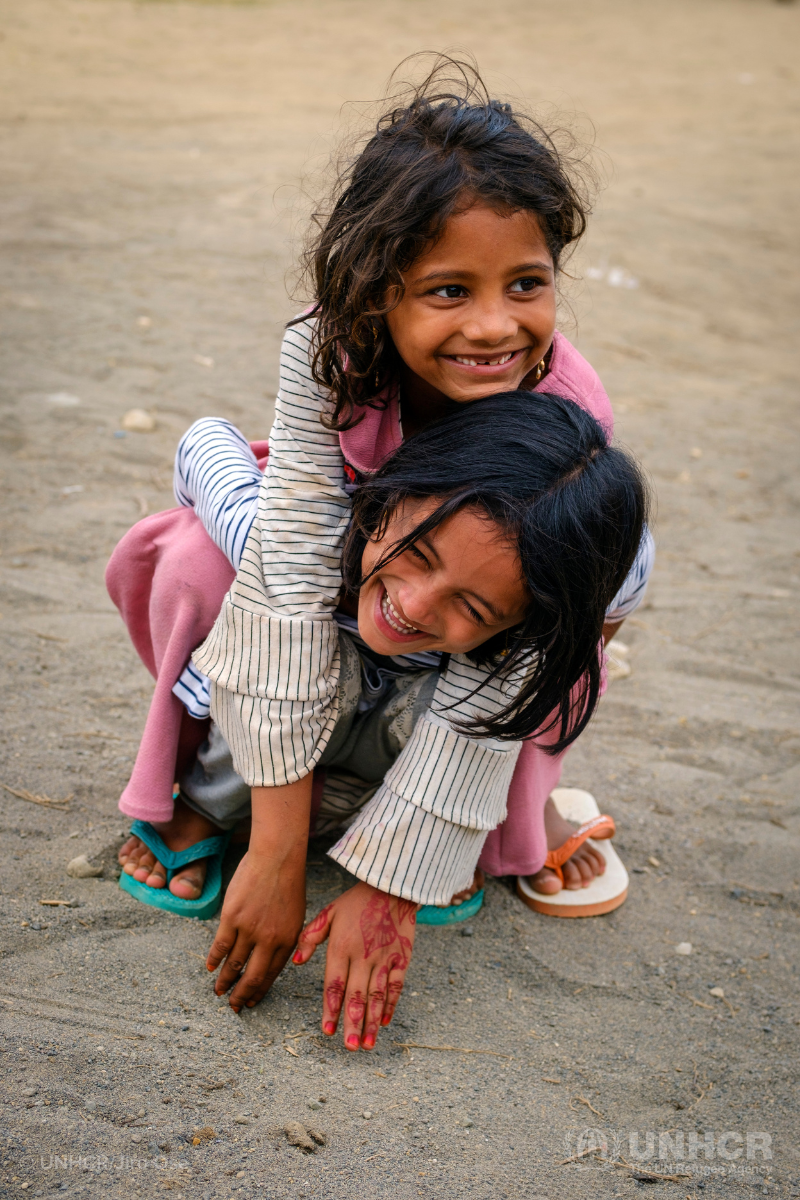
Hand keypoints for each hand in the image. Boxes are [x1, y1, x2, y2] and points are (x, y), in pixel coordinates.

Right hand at [206, 776, 311, 1011]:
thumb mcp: (296, 915)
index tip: (251, 1000)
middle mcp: (269, 940)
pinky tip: (210, 968)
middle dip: (242, 995)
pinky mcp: (232, 917)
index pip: (271, 974)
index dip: (260, 990)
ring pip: (234, 964)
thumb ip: (286, 937)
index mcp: (287, 941)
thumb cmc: (288, 882)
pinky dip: (214, 959)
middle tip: (234, 1007)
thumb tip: (275, 957)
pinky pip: (220, 945)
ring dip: (225, 981)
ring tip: (219, 992)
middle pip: (252, 977)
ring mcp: (249, 929)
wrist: (277, 858)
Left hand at [292, 882, 417, 1050]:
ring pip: (377, 995)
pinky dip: (391, 1004)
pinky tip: (385, 1022)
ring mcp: (385, 957)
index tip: (327, 1031)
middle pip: (356, 995)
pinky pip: (397, 985)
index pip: (334, 985)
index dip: (331, 1009)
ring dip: (371, 1021)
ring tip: (367, 1044)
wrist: (392, 884)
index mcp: (342, 947)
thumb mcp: (329, 912)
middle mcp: (363, 956)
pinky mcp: (403, 956)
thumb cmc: (357, 900)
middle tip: (349, 1047)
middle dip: (353, 1023)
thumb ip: (310, 936)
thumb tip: (296, 962)